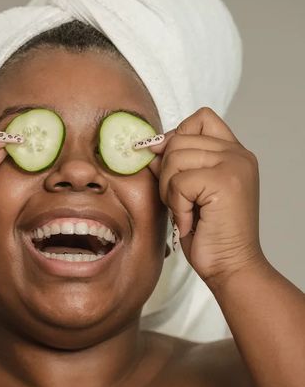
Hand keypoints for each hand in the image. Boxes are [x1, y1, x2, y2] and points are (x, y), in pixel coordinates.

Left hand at [143, 107, 266, 286]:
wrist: (230, 267)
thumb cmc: (208, 235)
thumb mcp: (187, 192)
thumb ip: (174, 165)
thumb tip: (147, 146)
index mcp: (234, 153)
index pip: (199, 119)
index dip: (176, 138)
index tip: (169, 168)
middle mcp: (238, 154)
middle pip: (179, 139)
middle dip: (167, 173)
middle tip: (179, 203)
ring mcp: (234, 165)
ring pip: (174, 158)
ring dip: (169, 190)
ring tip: (185, 212)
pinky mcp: (225, 181)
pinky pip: (178, 181)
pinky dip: (176, 205)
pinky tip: (190, 222)